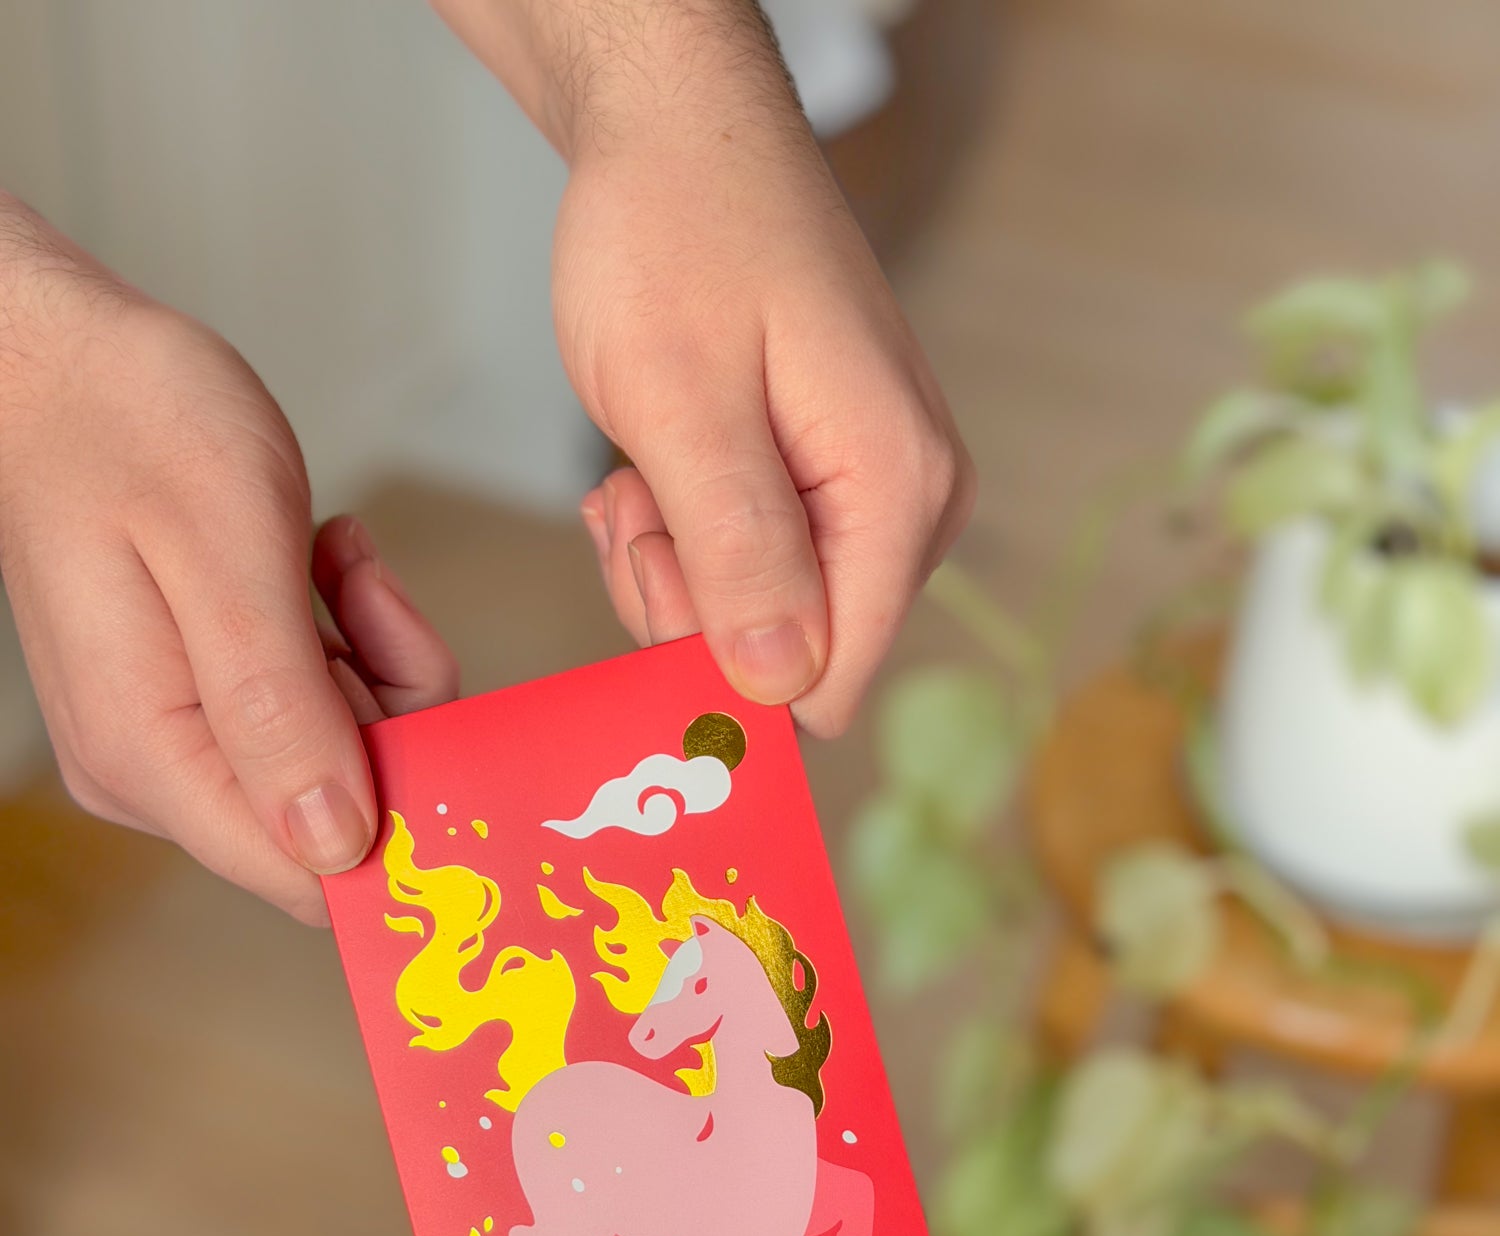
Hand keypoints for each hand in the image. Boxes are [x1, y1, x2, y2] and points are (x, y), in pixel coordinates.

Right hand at [0, 198, 457, 922]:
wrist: (60, 354)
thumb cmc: (132, 420)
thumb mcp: (227, 554)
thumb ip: (280, 710)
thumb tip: (336, 844)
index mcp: (152, 754)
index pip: (308, 877)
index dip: (401, 823)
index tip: (436, 721)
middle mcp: (154, 772)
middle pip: (340, 819)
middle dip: (390, 714)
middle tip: (368, 593)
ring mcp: (173, 738)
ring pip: (340, 757)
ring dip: (370, 661)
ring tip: (336, 562)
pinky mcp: (197, 701)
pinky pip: (313, 709)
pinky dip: (344, 640)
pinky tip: (321, 563)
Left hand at [431, 0, 972, 733]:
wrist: (680, 131)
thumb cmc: (675, 237)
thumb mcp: (681, 403)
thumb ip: (738, 554)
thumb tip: (782, 687)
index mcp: (898, 491)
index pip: (829, 681)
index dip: (724, 670)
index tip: (654, 574)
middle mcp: (913, 505)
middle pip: (796, 656)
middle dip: (691, 606)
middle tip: (639, 505)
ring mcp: (878, 493)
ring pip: (764, 618)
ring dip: (677, 567)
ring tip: (645, 468)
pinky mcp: (836, 483)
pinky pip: (758, 568)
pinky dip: (687, 538)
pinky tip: (657, 467)